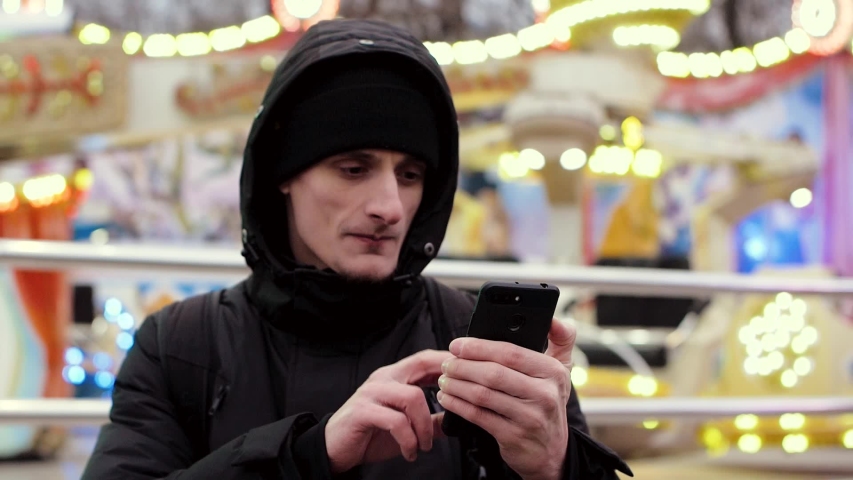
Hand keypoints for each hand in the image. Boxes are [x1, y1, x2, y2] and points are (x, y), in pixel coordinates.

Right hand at [325, 349, 451, 473]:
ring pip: (413, 396)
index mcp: (394, 377)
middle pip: (420, 364)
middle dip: (445, 379)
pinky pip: (396, 421)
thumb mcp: (407, 427)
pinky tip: (410, 451)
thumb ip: (430, 420)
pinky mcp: (363, 411)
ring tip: (425, 445)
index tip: (468, 374)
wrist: (335, 449)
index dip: (447, 362)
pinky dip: (409, 439)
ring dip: (425, 425)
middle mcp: (383, 378)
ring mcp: (372, 392)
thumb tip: (456, 419)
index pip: (424, 359)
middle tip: (459, 401)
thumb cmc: (370, 434)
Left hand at [437, 318, 575, 479]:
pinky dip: (458, 405)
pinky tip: (448, 398)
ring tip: (444, 379)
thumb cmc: (547, 402)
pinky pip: (478, 416)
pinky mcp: (513, 437)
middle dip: (463, 366)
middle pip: (493, 373)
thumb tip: (554, 319)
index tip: (458, 344)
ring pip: (482, 394)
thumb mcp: (561, 371)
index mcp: (553, 372)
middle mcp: (545, 395)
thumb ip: (561, 340)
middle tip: (447, 362)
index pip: (511, 352)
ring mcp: (529, 417)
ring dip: (457, 384)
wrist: (551, 452)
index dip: (479, 346)